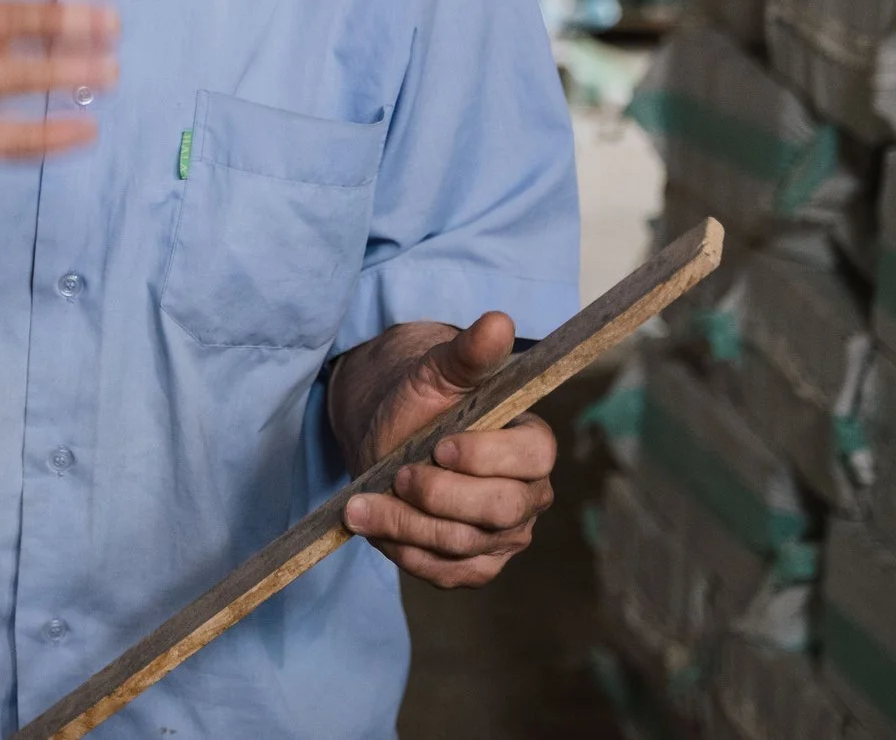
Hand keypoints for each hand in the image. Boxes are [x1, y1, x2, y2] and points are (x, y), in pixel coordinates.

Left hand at [331, 313, 554, 589]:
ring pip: (463, 544)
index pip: (533, 457)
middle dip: (440, 495)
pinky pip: (445, 573)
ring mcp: (503, 537)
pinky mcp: (474, 566)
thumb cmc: (421, 398)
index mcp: (532, 444)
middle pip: (499, 511)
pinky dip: (404, 551)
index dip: (486, 456)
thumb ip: (468, 354)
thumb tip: (497, 322)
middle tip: (398, 474)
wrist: (391, 432)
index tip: (440, 445)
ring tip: (361, 505)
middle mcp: (528, 496)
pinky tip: (374, 525)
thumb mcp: (436, 370)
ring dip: (406, 523)